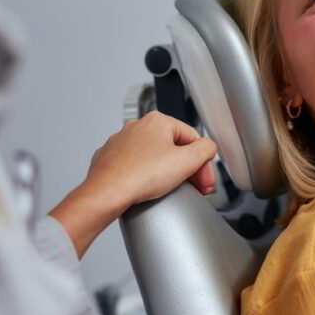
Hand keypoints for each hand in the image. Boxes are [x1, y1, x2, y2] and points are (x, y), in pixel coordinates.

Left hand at [50, 112, 217, 257]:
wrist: (106, 193)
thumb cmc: (140, 176)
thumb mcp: (187, 161)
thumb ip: (206, 149)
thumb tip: (208, 147)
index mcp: (158, 121)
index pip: (193, 138)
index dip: (203, 162)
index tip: (204, 180)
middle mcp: (137, 127)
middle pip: (174, 147)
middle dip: (186, 168)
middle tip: (193, 187)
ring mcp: (121, 142)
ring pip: (153, 156)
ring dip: (166, 172)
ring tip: (169, 189)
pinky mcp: (109, 158)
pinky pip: (135, 165)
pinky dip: (144, 176)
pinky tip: (147, 188)